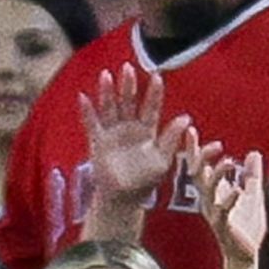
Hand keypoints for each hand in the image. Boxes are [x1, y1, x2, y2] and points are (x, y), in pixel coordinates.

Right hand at [78, 65, 190, 211]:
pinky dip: (86, 111)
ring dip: (107, 92)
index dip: (154, 93)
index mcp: (147, 130)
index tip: (157, 77)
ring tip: (106, 75)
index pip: (151, 107)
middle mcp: (129, 128)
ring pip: (110, 108)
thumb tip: (185, 117)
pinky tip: (83, 97)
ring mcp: (113, 134)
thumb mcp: (163, 161)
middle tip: (128, 68)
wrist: (122, 200)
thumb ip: (171, 139)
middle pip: (129, 102)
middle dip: (128, 85)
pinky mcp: (98, 142)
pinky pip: (91, 124)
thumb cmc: (144, 182)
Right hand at [190, 135, 264, 266]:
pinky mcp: (224, 227)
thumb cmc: (245, 227)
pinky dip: (231, 200)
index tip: (191, 131)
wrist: (246, 254)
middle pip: (198, 175)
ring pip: (209, 191)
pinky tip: (238, 190)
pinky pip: (224, 212)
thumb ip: (253, 175)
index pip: (200, 167)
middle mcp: (209, 201)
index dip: (195, 149)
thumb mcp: (253, 194)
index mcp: (214, 193)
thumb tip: (254, 153)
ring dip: (218, 175)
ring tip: (229, 162)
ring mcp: (215, 213)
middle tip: (212, 143)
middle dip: (200, 157)